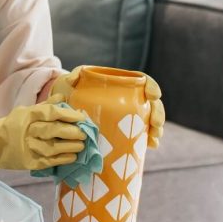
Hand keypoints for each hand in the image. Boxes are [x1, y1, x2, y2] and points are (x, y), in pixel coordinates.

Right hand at [0, 102, 89, 170]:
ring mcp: (27, 147)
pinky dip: (62, 159)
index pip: (51, 112)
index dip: (68, 114)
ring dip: (70, 147)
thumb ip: (45, 105)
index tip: (82, 117)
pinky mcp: (28, 162)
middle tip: (84, 133)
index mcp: (27, 114)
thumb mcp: (25, 111)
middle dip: (71, 132)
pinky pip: (49, 161)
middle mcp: (27, 130)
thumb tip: (63, 97)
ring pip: (52, 147)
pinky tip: (72, 157)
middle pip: (52, 130)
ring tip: (81, 146)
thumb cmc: (11, 125)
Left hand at [44, 65, 165, 148]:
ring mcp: (128, 115)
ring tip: (154, 138)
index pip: (142, 81)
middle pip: (150, 103)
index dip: (151, 87)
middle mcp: (128, 98)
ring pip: (149, 119)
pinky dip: (148, 139)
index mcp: (120, 83)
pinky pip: (141, 134)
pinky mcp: (124, 129)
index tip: (153, 96)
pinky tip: (152, 145)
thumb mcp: (73, 81)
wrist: (65, 109)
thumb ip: (74, 76)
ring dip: (156, 128)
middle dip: (157, 113)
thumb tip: (73, 80)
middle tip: (155, 124)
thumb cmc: (72, 91)